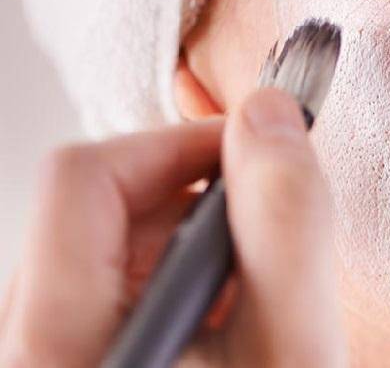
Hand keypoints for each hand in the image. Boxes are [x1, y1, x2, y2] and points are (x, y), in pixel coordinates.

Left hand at [0, 89, 345, 366]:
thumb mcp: (290, 344)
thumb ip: (283, 225)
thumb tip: (269, 115)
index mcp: (57, 339)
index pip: (82, 173)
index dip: (182, 143)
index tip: (256, 153)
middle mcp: (30, 346)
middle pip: (91, 206)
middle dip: (193, 198)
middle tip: (265, 229)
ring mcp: (49, 358)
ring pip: (100, 249)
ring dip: (187, 242)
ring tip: (250, 292)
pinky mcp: (77, 365)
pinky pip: (103, 294)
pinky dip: (171, 283)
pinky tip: (223, 323)